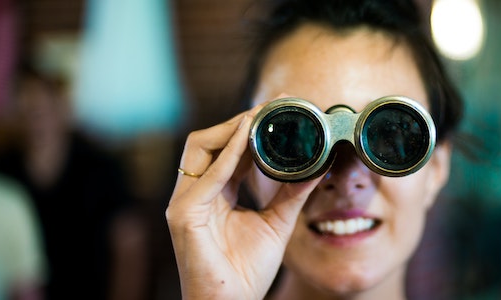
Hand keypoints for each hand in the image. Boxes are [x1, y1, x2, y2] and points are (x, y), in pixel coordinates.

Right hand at [166, 103, 320, 299]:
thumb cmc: (246, 271)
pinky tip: (247, 136)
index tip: (277, 112)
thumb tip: (318, 167)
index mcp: (213, 195)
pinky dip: (228, 154)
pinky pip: (206, 177)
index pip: (226, 150)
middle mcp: (194, 194)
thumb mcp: (276, 223)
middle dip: (237, 121)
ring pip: (200, 148)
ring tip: (259, 115)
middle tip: (271, 107)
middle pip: (207, 142)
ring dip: (230, 129)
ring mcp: (184, 203)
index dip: (248, 128)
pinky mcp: (183, 216)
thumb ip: (292, 194)